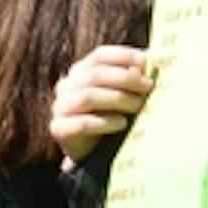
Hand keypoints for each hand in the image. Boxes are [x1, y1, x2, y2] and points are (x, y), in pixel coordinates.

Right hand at [50, 41, 158, 162]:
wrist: (91, 152)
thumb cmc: (111, 116)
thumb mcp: (122, 94)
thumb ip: (132, 78)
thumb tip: (148, 60)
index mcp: (81, 71)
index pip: (100, 55)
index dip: (123, 55)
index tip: (146, 61)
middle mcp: (67, 86)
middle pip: (95, 75)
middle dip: (125, 78)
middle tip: (148, 86)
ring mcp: (61, 107)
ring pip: (88, 97)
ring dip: (117, 99)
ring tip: (138, 106)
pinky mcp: (59, 128)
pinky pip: (81, 123)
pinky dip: (105, 122)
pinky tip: (121, 124)